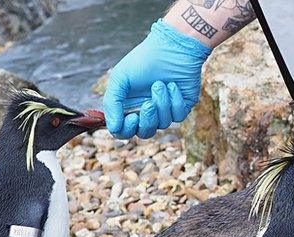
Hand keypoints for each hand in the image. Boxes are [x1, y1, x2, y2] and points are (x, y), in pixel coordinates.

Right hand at [104, 20, 210, 138]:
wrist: (172, 46)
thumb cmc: (143, 60)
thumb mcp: (120, 78)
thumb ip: (112, 103)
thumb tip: (113, 127)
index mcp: (128, 106)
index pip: (124, 131)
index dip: (127, 130)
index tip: (132, 118)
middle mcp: (146, 111)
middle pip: (144, 133)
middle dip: (147, 120)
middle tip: (148, 104)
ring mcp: (164, 110)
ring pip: (163, 124)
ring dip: (161, 104)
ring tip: (160, 83)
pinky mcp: (182, 106)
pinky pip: (178, 116)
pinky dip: (175, 101)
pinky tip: (173, 85)